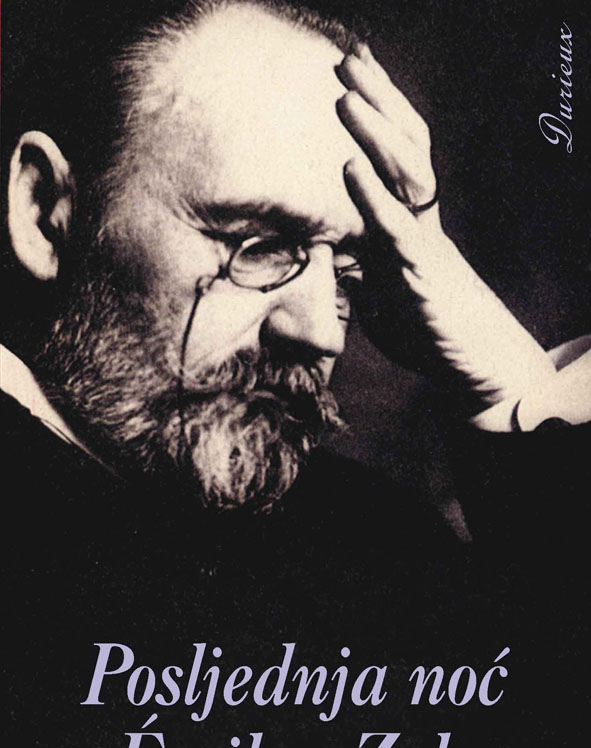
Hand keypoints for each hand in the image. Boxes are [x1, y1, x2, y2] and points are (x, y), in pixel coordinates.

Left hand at [336, 46, 555, 418]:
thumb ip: (363, 279)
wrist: (483, 370)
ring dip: (376, 135)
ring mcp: (424, 246)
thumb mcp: (386, 304)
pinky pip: (397, 230)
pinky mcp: (423, 276)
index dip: (378, 113)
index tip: (354, 72)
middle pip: (404, 148)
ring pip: (405, 178)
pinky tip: (351, 168)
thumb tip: (337, 263)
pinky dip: (373, 199)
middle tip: (349, 56)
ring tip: (346, 95)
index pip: (397, 156)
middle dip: (377, 101)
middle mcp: (421, 225)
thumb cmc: (435, 336)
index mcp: (411, 226)